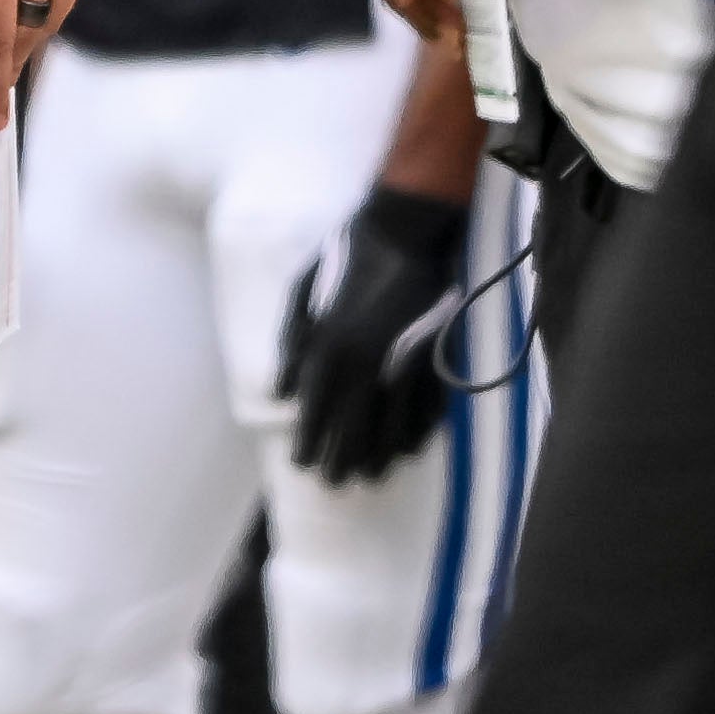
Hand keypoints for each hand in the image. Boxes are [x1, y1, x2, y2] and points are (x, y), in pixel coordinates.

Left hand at [276, 183, 471, 480]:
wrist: (403, 231)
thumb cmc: (345, 257)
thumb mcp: (301, 293)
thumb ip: (290, 344)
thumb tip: (282, 391)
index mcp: (327, 346)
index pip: (314, 410)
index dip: (309, 442)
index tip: (304, 464)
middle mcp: (363, 362)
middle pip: (352, 427)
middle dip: (343, 460)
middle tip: (338, 482)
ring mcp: (401, 361)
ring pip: (392, 424)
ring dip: (382, 454)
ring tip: (373, 474)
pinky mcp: (432, 354)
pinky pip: (427, 405)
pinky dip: (419, 431)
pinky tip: (411, 448)